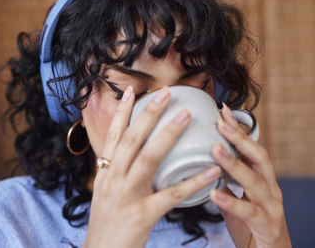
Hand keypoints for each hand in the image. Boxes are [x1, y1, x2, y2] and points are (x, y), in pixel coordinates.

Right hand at [83, 86, 221, 247]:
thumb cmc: (107, 224)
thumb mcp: (105, 192)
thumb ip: (117, 172)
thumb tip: (132, 154)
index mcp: (105, 173)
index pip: (112, 136)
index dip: (121, 112)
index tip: (130, 91)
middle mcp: (113, 179)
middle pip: (131, 139)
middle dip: (147, 114)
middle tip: (165, 93)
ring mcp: (126, 196)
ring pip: (148, 159)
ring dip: (168, 135)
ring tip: (186, 116)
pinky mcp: (142, 215)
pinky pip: (172, 195)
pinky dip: (193, 181)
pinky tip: (211, 170)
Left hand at [210, 104, 291, 247]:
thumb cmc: (253, 224)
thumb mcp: (239, 197)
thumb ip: (227, 182)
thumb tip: (206, 164)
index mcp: (262, 179)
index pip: (251, 149)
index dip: (238, 130)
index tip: (221, 111)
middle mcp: (270, 189)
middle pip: (259, 157)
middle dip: (240, 138)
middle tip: (219, 122)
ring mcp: (271, 207)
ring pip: (256, 181)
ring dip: (235, 164)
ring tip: (216, 149)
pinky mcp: (267, 226)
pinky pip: (248, 212)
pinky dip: (231, 202)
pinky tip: (214, 193)